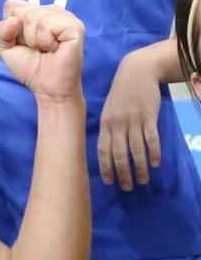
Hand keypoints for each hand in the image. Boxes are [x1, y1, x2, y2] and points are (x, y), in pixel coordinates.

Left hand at [0, 0, 85, 101]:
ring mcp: (65, 17)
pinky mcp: (75, 26)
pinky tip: (54, 48)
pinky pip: (47, 25)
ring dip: (34, 39)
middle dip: (23, 34)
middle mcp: (52, 11)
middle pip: (21, 10)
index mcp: (37, 12)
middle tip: (36, 48)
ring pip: (33, 16)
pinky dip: (45, 41)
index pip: (12, 5)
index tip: (22, 41)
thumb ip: (1, 30)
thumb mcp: (6, 47)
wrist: (47, 87)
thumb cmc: (30, 67)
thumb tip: (13, 20)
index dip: (11, 26)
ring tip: (46, 49)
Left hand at [98, 51, 162, 190]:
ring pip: (136, 149)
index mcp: (105, 123)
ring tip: (144, 180)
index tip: (109, 182)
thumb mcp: (109, 109)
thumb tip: (107, 150)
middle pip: (119, 153)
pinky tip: (156, 164)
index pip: (102, 149)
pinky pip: (151, 138)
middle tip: (128, 187)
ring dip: (140, 167)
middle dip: (123, 173)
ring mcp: (133, 120)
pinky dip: (153, 152)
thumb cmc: (121, 93)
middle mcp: (117, 123)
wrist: (136, 72)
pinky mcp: (148, 116)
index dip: (105, 166)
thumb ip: (109, 128)